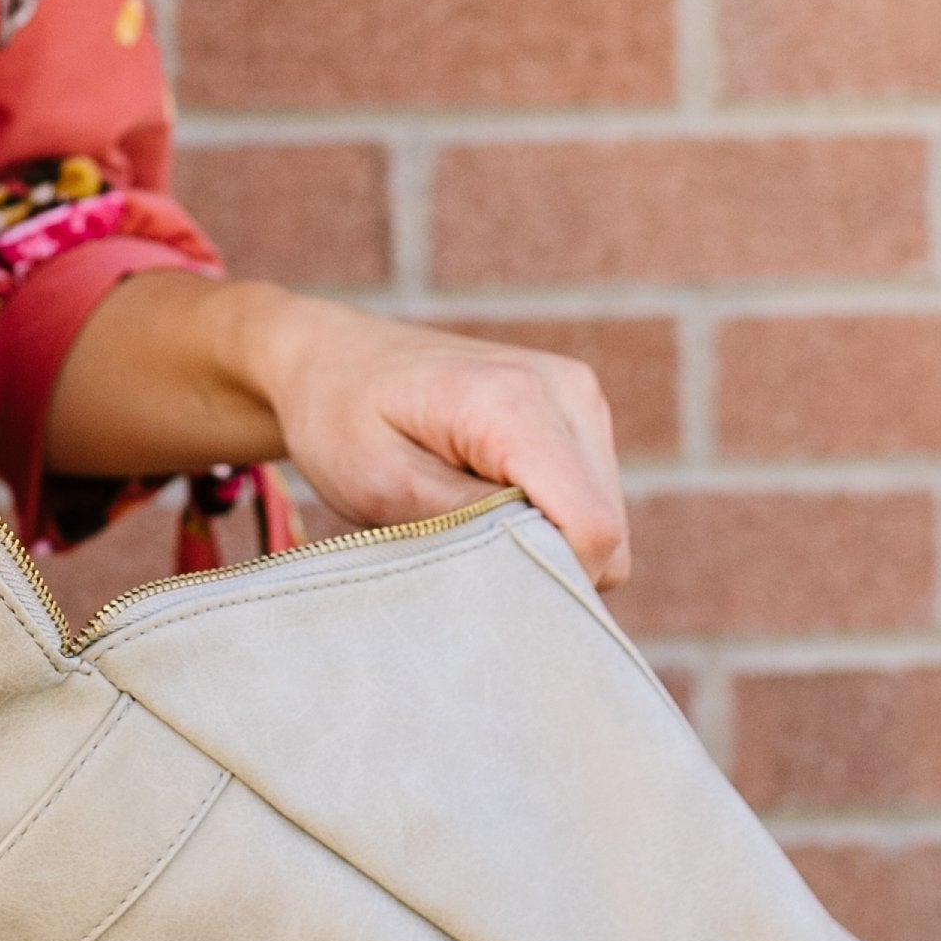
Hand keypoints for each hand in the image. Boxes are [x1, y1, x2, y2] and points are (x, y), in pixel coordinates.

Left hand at [247, 299, 631, 591]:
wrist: (332, 358)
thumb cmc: (342, 419)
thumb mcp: (384, 485)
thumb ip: (471, 526)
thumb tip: (545, 570)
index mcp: (514, 402)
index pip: (593, 527)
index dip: (550, 579)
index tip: (483, 582)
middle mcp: (566, 389)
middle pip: (608, 532)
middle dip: (544, 561)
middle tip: (462, 545)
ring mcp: (579, 395)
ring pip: (606, 521)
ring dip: (545, 538)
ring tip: (469, 512)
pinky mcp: (578, 409)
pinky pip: (591, 499)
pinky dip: (548, 517)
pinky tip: (489, 496)